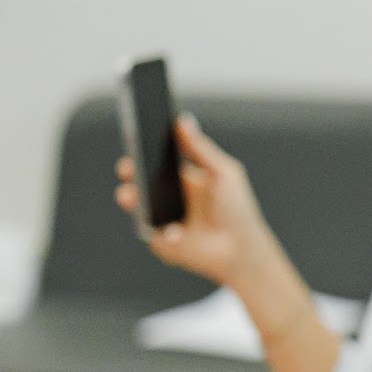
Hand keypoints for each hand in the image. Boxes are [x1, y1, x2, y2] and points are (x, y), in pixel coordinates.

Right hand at [115, 116, 275, 286]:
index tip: (135, 137)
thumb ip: (201, 148)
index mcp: (182, 177)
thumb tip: (183, 120)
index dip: (143, 149)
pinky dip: (161, 230)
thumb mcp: (223, 173)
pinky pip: (149, 231)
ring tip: (132, 194)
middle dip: (130, 171)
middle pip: (140, 178)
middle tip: (129, 166)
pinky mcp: (160, 240)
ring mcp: (161, 218)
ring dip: (130, 197)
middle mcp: (168, 196)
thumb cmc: (237, 210)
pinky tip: (177, 232)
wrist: (241, 250)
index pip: (155, 159)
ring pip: (135, 204)